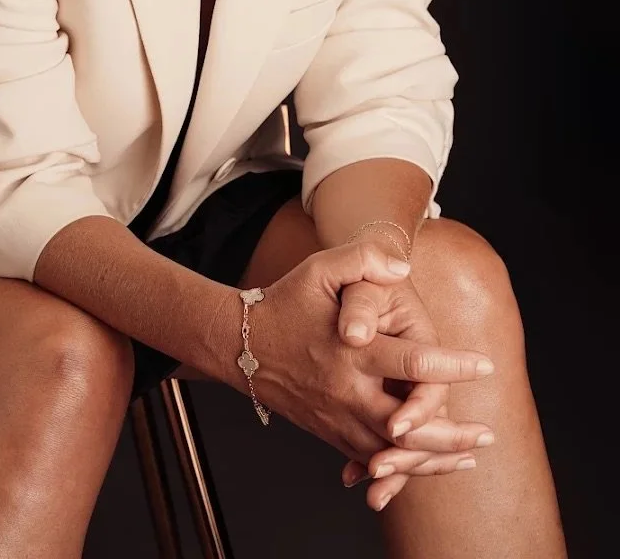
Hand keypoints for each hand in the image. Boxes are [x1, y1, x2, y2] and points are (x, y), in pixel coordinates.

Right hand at [208, 242, 493, 512]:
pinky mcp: (332, 433)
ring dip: (434, 459)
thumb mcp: (318, 269)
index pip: (410, 362)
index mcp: (350, 352)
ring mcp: (338, 418)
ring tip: (471, 456)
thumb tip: (402, 267)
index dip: (451, 365)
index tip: (484, 364)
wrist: (241, 346)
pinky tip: (433, 466)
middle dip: (450, 434)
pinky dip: (405, 469)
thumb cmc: (286, 302)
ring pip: (392, 453)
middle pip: (406, 426)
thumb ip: (360, 259)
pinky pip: (373, 460)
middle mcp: (346, 392)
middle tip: (487, 433)